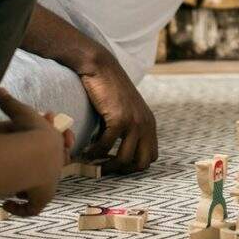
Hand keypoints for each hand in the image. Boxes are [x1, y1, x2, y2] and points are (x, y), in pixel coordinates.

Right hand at [0, 87, 66, 216]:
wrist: (37, 153)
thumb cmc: (30, 131)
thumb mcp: (21, 113)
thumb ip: (10, 103)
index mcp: (54, 145)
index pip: (57, 147)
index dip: (47, 147)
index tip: (32, 147)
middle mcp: (55, 165)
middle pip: (51, 169)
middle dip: (40, 168)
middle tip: (21, 169)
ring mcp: (49, 184)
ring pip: (41, 189)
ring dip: (28, 188)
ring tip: (13, 186)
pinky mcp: (41, 199)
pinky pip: (31, 209)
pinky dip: (19, 209)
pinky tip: (7, 204)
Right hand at [80, 55, 157, 173]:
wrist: (102, 68)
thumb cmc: (109, 90)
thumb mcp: (126, 111)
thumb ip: (129, 130)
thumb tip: (118, 155)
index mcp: (150, 124)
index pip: (151, 157)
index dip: (134, 165)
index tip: (117, 165)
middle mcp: (146, 124)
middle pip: (142, 163)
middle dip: (123, 170)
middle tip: (106, 169)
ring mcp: (134, 122)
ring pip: (124, 159)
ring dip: (106, 165)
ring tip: (94, 162)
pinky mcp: (119, 118)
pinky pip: (106, 146)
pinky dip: (94, 152)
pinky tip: (86, 151)